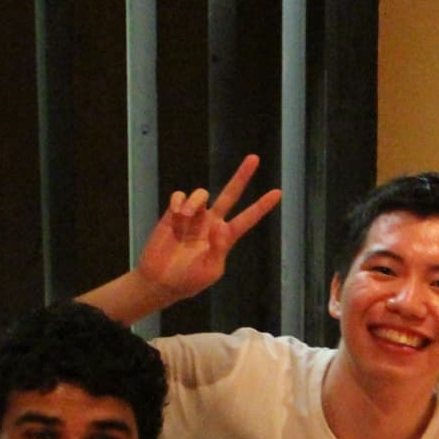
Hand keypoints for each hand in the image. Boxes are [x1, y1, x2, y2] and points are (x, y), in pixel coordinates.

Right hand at [135, 154, 282, 302]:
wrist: (160, 280)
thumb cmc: (188, 280)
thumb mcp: (210, 270)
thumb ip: (219, 248)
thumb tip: (222, 226)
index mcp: (225, 238)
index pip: (247, 219)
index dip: (261, 206)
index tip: (278, 193)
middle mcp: (212, 223)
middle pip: (230, 194)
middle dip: (242, 176)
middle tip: (255, 158)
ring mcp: (194, 217)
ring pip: (202, 193)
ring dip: (195, 201)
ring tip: (184, 216)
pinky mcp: (174, 213)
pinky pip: (180, 196)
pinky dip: (179, 201)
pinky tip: (175, 213)